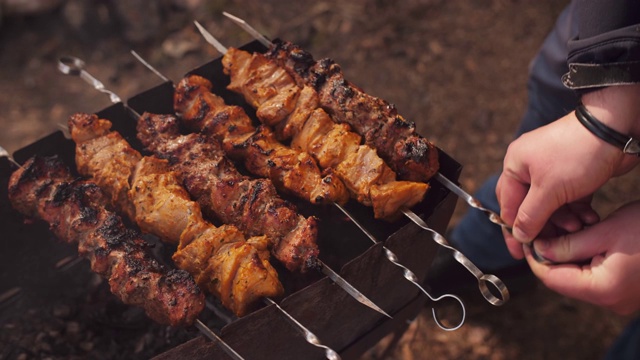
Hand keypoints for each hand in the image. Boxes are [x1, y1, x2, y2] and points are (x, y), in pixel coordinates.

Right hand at [497, 85, 639, 245]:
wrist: (615, 128)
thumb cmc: (576, 153)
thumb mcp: (549, 190)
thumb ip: (530, 216)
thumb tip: (519, 235)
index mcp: (515, 165)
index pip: (508, 205)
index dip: (514, 230)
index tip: (520, 252)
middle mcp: (530, 166)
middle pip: (528, 206)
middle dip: (542, 226)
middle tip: (551, 244)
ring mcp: (553, 169)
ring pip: (551, 205)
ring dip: (563, 220)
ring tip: (577, 227)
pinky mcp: (573, 173)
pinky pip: (568, 199)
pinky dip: (576, 211)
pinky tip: (588, 219)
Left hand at [525, 201, 639, 314]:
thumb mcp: (605, 230)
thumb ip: (568, 244)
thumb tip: (539, 249)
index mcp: (602, 289)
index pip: (551, 278)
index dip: (534, 257)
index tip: (526, 236)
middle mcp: (610, 300)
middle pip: (564, 278)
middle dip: (552, 252)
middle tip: (545, 227)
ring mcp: (620, 297)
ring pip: (579, 275)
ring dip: (569, 252)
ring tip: (567, 225)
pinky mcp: (627, 289)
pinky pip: (596, 274)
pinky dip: (587, 255)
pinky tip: (587, 232)